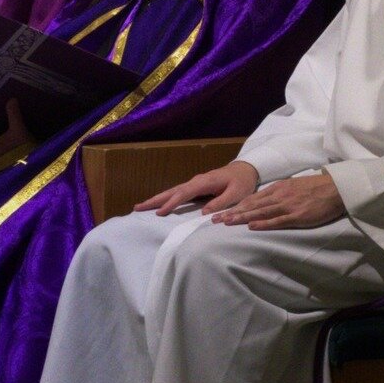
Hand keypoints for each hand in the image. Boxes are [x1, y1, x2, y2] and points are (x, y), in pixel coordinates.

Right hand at [135, 161, 259, 215]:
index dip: (172, 203)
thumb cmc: (242, 183)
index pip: (184, 193)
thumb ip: (221, 203)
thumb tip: (204, 213)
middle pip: (172, 191)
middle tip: (137, 207)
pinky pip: (177, 193)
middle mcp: (196, 181)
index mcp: (205, 182)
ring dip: (157, 198)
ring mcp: (195, 183)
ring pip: (172, 191)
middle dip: (155, 199)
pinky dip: (166, 198)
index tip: (160, 213)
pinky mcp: (195, 187)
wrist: (245, 169)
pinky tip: (158, 204)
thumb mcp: (237, 194)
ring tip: (141, 206)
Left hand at [210, 171, 343, 230]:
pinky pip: (277, 220)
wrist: (336, 189)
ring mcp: (287, 206)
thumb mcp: (294, 185)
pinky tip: (252, 226)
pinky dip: (263, 223)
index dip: (236, 205)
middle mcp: (279, 196)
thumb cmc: (316, 188)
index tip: (222, 211)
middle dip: (233, 212)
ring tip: (227, 222)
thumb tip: (266, 200)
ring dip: (242, 217)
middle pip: (252, 205)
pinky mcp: (297, 216)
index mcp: (279, 188)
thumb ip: (280, 192)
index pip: (253, 198)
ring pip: (260, 212)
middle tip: (215, 219)